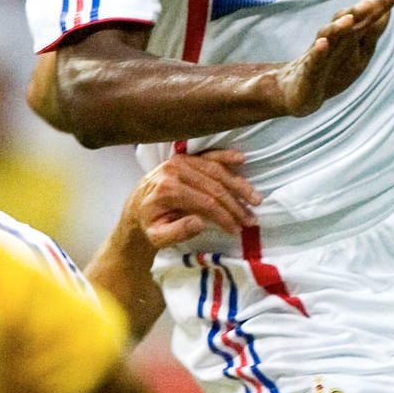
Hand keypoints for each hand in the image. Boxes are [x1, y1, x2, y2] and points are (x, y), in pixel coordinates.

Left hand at [128, 150, 262, 247]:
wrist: (137, 210)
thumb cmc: (150, 224)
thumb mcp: (157, 237)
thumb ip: (176, 233)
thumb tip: (200, 223)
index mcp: (167, 189)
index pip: (205, 202)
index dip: (224, 216)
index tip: (236, 229)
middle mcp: (174, 171)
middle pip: (215, 187)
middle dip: (236, 205)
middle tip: (251, 219)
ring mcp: (181, 161)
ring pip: (217, 171)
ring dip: (239, 185)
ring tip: (255, 199)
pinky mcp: (186, 158)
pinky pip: (210, 156)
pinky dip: (227, 156)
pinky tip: (241, 159)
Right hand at [272, 0, 393, 117]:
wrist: (300, 93)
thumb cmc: (332, 69)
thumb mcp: (357, 54)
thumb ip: (371, 33)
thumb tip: (387, 12)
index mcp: (347, 36)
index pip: (366, 17)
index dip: (381, 5)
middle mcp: (334, 40)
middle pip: (348, 22)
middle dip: (359, 12)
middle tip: (371, 1)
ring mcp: (320, 54)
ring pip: (329, 37)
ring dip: (338, 28)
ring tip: (349, 19)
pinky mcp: (308, 72)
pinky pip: (313, 61)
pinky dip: (318, 52)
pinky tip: (322, 44)